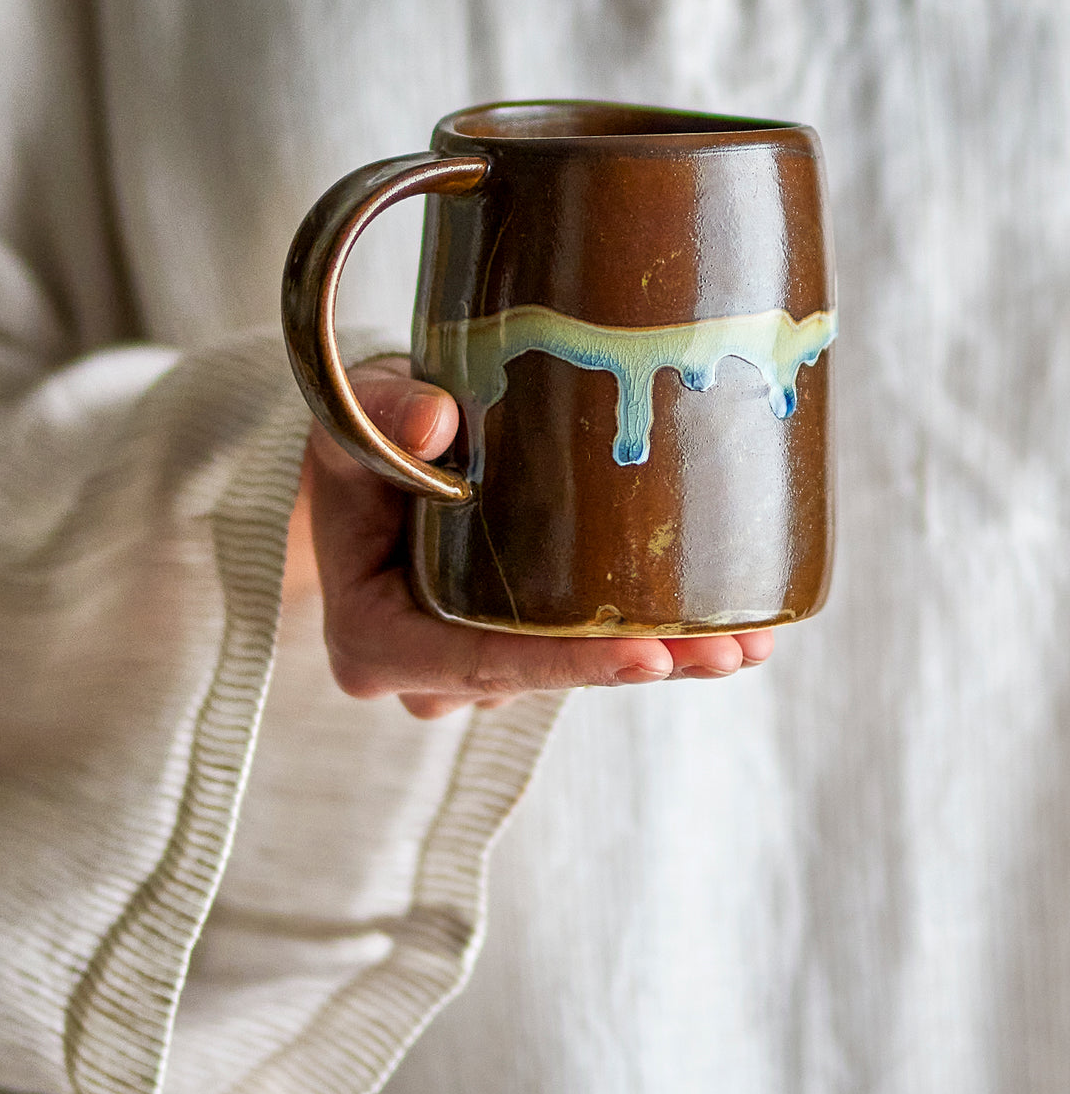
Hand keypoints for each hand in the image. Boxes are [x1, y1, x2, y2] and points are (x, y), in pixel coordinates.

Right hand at [293, 358, 773, 718]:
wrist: (361, 471)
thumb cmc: (353, 449)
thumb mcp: (348, 423)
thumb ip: (382, 415)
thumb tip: (434, 421)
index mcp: (375, 639)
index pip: (477, 660)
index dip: (565, 664)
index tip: (648, 657)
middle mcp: (429, 674)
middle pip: (542, 678)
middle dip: (639, 667)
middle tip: (726, 652)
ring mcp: (473, 670)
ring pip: (572, 671)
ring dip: (660, 658)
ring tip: (746, 641)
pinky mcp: (516, 648)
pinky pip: (581, 653)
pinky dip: (650, 640)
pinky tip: (731, 633)